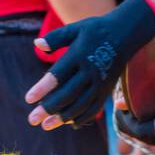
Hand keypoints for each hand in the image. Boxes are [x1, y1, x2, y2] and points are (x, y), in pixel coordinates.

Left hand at [25, 0, 154, 129]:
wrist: (125, 34)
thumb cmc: (94, 31)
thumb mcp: (75, 29)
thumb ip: (56, 38)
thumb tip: (37, 44)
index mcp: (79, 55)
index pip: (58, 75)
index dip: (43, 88)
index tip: (28, 99)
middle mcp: (90, 71)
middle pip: (68, 94)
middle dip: (49, 109)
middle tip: (32, 119)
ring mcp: (100, 83)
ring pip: (80, 105)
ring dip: (62, 118)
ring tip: (45, 125)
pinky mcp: (106, 90)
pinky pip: (94, 109)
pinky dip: (81, 118)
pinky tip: (68, 123)